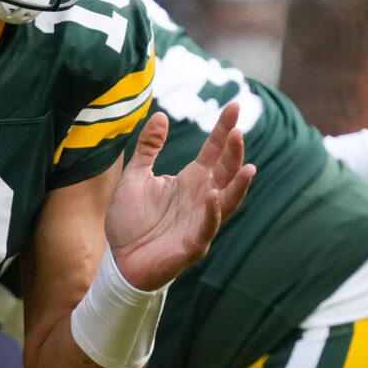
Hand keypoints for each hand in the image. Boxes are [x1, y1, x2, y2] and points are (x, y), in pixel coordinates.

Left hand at [103, 106, 252, 292]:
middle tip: (238, 130)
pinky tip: (212, 196)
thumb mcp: (135, 177)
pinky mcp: (193, 245)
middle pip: (226, 172)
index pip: (214, 151)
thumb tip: (161, 116)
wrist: (118, 262)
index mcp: (191, 180)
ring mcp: (200, 221)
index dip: (224, 130)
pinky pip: (207, 227)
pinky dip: (211, 212)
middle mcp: (201, 198)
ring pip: (227, 201)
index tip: (235, 105)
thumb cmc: (129, 222)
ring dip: (238, 185)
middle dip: (234, 153)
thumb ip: (148, 148)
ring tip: (248, 166)